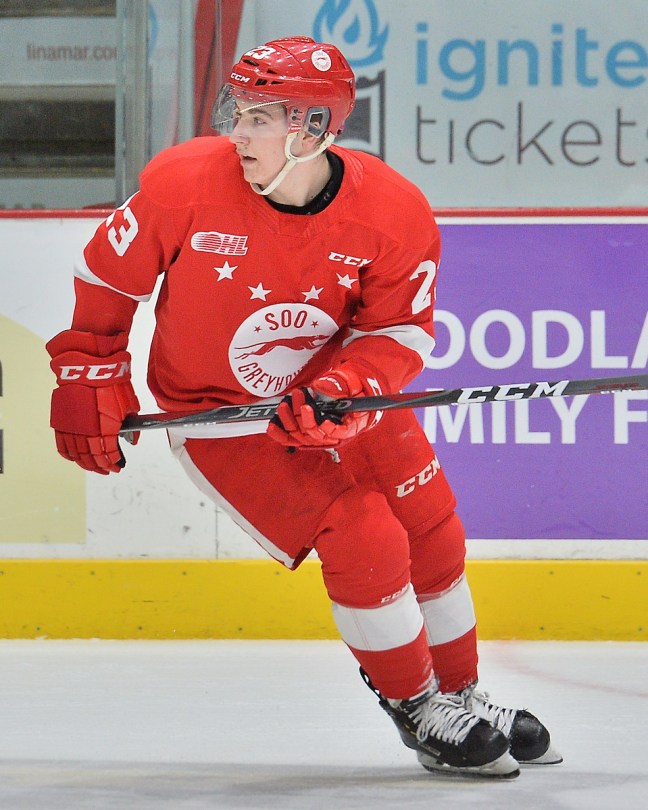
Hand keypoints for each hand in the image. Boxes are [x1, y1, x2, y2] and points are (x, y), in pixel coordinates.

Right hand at [46, 330, 139, 473]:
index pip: (109, 455)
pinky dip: (69, 454)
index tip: (119, 465)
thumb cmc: (112, 383)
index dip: (114, 463)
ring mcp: (72, 427)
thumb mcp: (129, 406)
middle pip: (92, 458)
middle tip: (107, 470)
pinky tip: (75, 458)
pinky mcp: (61, 421)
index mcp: (106, 430)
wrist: (90, 367)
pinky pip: (62, 444)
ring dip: (85, 464)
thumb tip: (132, 440)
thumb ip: (130, 427)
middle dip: (101, 467)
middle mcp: (87, 432)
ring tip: (93, 467)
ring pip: (76, 454)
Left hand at [267, 364, 382, 448]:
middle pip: (315, 434)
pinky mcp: (308, 432)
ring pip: (302, 435)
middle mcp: (334, 434)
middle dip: (304, 416)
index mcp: (351, 425)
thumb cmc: (355, 388)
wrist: (353, 391)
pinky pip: (293, 438)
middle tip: (298, 395)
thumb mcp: (353, 382)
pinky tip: (273, 426)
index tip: (314, 410)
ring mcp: (319, 434)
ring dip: (291, 420)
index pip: (338, 433)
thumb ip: (340, 385)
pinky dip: (281, 434)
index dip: (326, 427)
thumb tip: (320, 387)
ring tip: (286, 403)